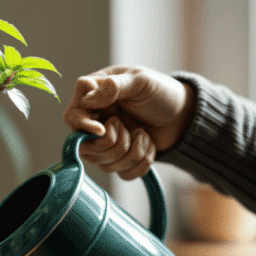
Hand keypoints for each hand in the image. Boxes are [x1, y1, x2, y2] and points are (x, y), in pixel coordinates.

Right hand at [62, 66, 195, 178]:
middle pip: (87, 149)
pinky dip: (142, 162)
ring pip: (105, 165)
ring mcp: (105, 144)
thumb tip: (88, 100)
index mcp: (93, 98)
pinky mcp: (120, 160)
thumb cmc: (160, 91)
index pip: (72, 117)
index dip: (83, 127)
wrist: (183, 114)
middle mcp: (94, 123)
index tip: (102, 129)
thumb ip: (114, 87)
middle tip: (129, 126)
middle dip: (116, 142)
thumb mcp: (140, 80)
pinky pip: (123, 174)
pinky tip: (147, 145)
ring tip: (142, 133)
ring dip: (133, 151)